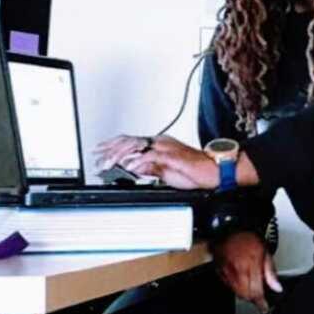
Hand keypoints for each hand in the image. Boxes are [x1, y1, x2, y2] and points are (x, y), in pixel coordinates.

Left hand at [94, 135, 217, 190]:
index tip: (99, 151)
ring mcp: (166, 148)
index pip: (131, 141)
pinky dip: (137, 162)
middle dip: (110, 150)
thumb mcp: (166, 172)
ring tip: (108, 163)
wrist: (215, 171)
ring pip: (137, 146)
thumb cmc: (195, 172)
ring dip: (119, 155)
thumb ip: (150, 169)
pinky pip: (151, 157)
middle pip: (129, 141)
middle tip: (98, 158)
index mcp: (159, 144)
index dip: (112, 145)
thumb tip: (133, 169)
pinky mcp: (172, 157)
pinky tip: (128, 166)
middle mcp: (160, 142)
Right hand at [213, 231, 281, 309]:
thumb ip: (271, 272)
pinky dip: (235, 287)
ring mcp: (226, 272)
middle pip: (245, 296)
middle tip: (260, 297)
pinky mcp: (219, 271)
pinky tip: (241, 280)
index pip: (256, 293)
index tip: (264, 308)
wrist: (228, 228)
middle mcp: (237, 272)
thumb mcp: (266, 252)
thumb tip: (276, 287)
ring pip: (236, 292)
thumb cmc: (247, 237)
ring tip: (251, 288)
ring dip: (245, 294)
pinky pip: (228, 285)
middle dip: (253, 299)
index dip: (261, 304)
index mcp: (250, 267)